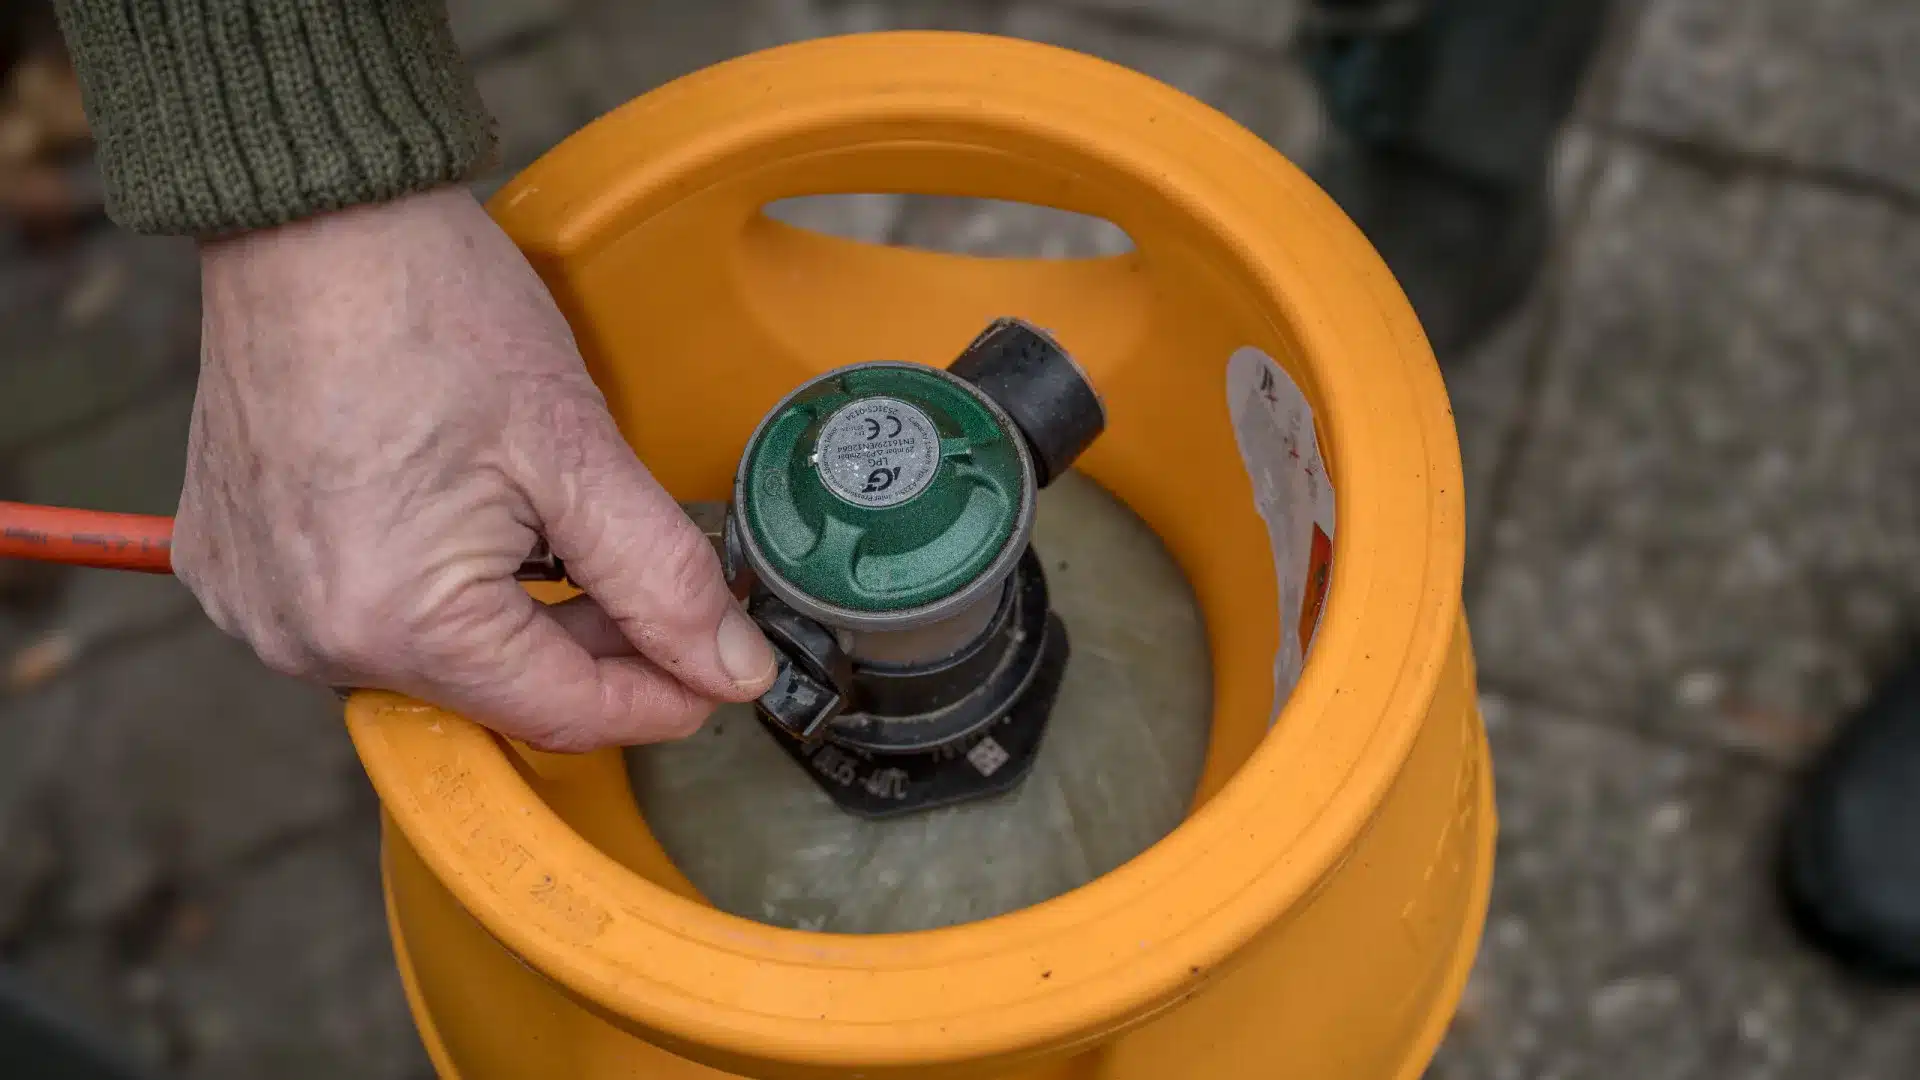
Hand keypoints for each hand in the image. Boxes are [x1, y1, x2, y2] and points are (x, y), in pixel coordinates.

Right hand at [176, 186, 774, 750]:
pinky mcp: (234, 567)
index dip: (662, 698)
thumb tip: (730, 666)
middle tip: (658, 583)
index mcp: (397, 622)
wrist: (309, 218)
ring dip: (514, 614)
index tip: (720, 673)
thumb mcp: (579, 451)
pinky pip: (362, 615)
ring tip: (552, 525)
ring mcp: (260, 606)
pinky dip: (432, 586)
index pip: (564, 712)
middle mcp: (310, 638)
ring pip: (436, 658)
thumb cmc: (430, 308)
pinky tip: (467, 515)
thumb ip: (665, 578)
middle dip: (592, 645)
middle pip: (500, 689)